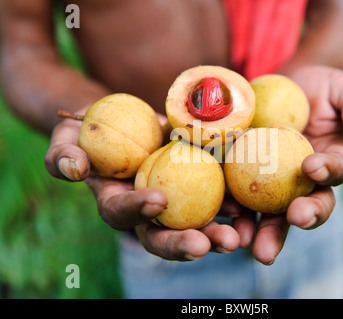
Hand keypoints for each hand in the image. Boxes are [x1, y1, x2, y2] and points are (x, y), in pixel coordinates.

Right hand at [44, 110, 239, 260]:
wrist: (125, 121)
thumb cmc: (91, 132)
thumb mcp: (68, 138)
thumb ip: (62, 155)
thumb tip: (75, 169)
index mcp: (116, 203)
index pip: (122, 214)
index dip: (137, 211)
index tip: (157, 199)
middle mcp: (147, 211)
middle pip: (163, 235)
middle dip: (183, 244)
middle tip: (205, 246)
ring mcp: (174, 201)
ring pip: (195, 225)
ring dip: (216, 234)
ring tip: (236, 239)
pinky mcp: (196, 185)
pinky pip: (215, 200)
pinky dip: (230, 206)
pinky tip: (245, 209)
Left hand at [224, 65, 342, 264]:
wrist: (285, 88)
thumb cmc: (322, 88)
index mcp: (333, 162)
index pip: (337, 171)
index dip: (328, 171)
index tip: (312, 166)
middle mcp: (306, 182)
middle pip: (308, 206)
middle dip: (303, 217)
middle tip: (294, 219)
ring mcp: (276, 184)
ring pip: (272, 213)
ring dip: (263, 231)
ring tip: (248, 242)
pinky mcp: (248, 179)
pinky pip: (241, 196)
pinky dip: (233, 207)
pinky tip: (223, 214)